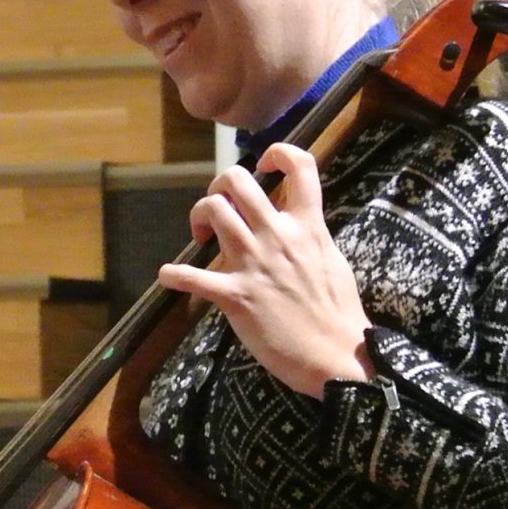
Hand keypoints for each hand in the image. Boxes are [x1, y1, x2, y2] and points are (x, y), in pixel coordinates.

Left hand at [156, 144, 371, 397]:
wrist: (338, 356)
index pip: (299, 165)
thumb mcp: (331, 260)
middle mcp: (278, 235)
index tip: (263, 166)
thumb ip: (309, 236)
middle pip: (237, 181)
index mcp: (308, 225)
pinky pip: (191, 277)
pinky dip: (173, 274)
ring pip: (212, 212)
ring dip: (198, 218)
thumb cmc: (338, 313)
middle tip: (218, 209)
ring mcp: (255, 263)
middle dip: (218, 186)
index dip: (277, 152)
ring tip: (200, 237)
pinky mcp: (235, 296)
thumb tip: (294, 226)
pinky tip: (170, 276)